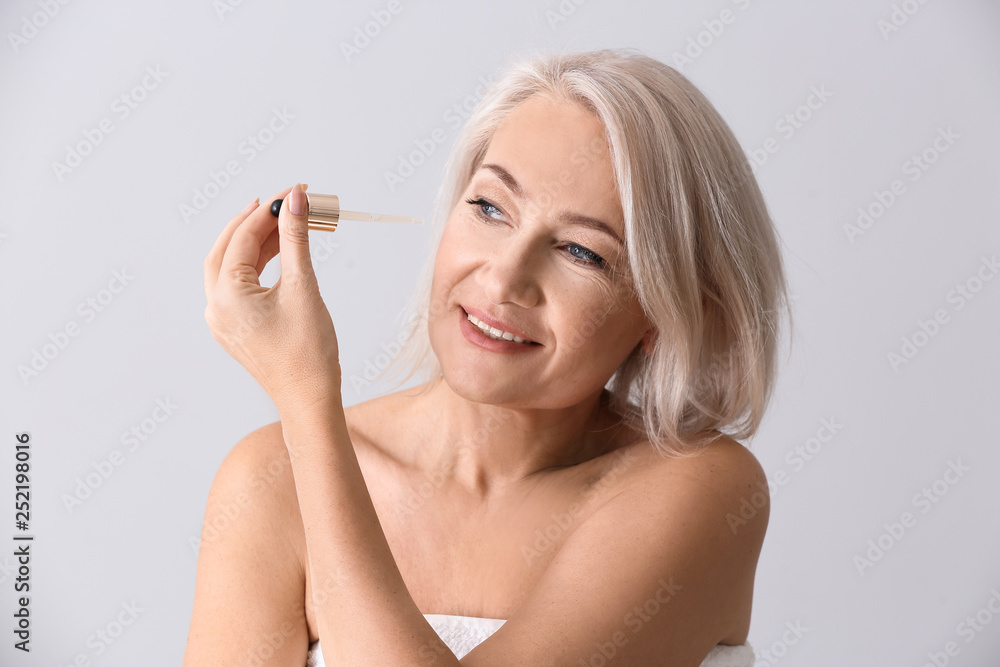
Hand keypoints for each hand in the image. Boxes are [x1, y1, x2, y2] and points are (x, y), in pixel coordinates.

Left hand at [203, 183, 341, 412]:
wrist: (308, 398)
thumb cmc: (308, 352)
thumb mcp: (303, 287)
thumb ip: (296, 239)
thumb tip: (295, 200)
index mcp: (226, 295)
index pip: (243, 237)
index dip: (270, 209)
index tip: (296, 192)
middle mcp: (215, 306)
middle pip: (227, 247)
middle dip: (256, 221)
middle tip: (285, 203)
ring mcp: (222, 319)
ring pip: (230, 265)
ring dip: (257, 243)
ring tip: (288, 225)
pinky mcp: (234, 327)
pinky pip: (237, 285)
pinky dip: (256, 265)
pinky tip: (279, 254)